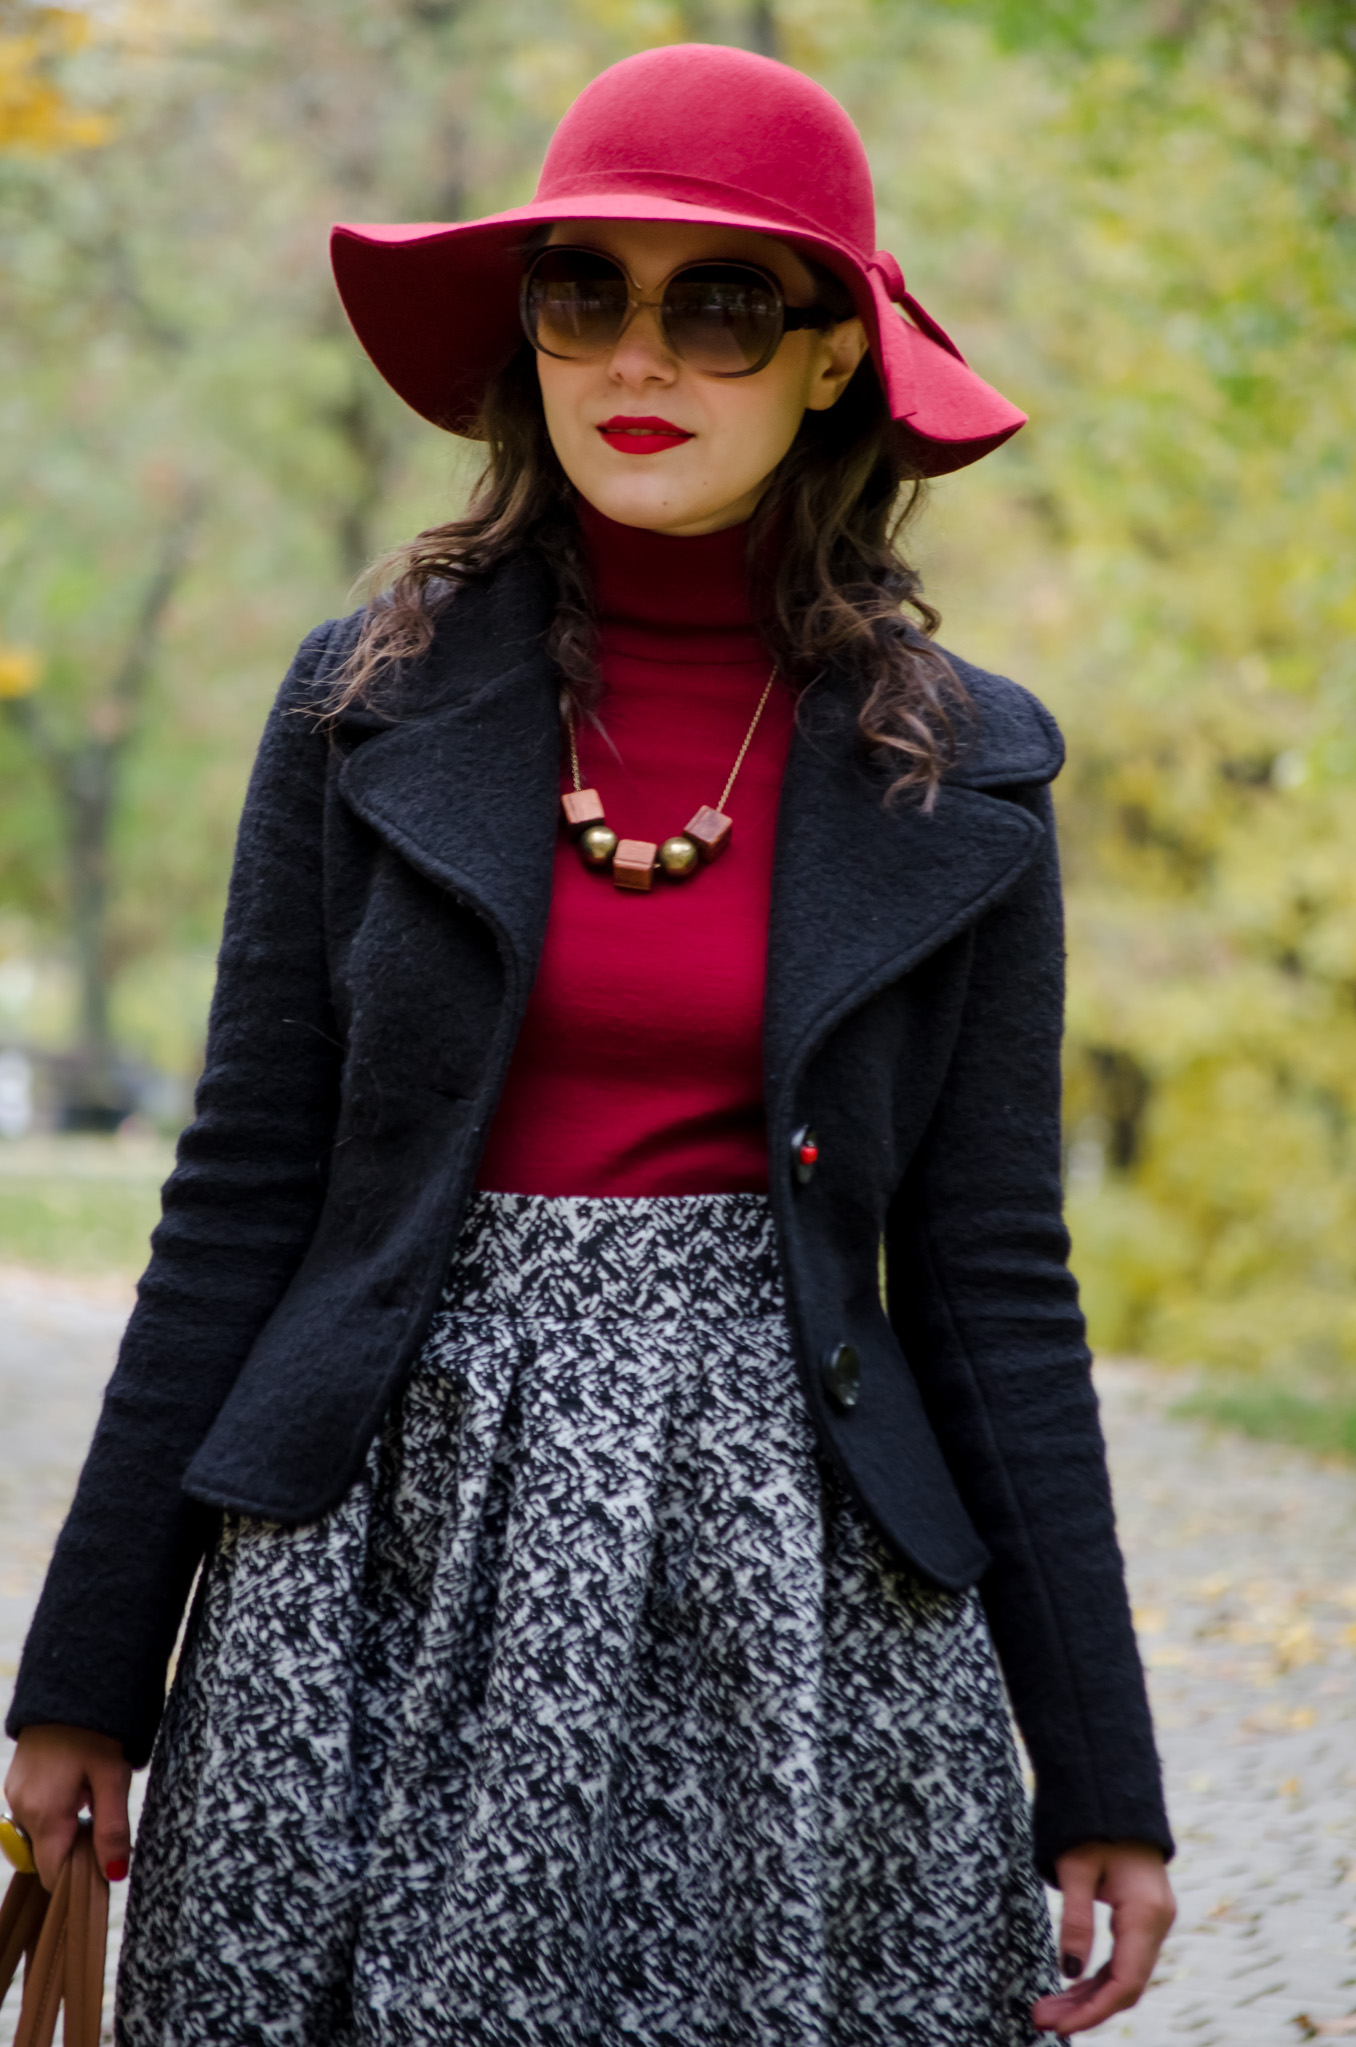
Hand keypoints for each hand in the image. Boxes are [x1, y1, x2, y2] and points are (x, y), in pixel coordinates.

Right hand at [4, 1723, 131, 1891]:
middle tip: (102, 1824)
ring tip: (89, 1797)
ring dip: (65, 1829)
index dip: (78, 1878)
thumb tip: (114, 1875)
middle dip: (74, 1852)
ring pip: (40, 1834)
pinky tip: (75, 1787)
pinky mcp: (16, 1782)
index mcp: (44, 1814)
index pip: (52, 1874)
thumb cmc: (96, 1730)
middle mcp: (21, 1810)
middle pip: (46, 1856)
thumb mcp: (113, 1778)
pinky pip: (34, 1813)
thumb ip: (112, 1829)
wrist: (71, 1684)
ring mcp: (14, 1795)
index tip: (103, 1869)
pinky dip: (54, 1812)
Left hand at [1031, 1839, 1175, 2035]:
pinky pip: (1123, 1958)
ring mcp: (1153, 1921)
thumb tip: (1068, 1971)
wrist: (1115, 1792)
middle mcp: (1158, 1922)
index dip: (1094, 2011)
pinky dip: (1096, 1976)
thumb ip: (1075, 1920)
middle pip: (1124, 1985)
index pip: (1125, 1982)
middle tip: (1041, 2020)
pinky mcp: (1143, 1917)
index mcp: (1145, 1913)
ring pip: (1123, 1975)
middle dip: (1084, 2008)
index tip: (1060, 2026)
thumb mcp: (1075, 1868)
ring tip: (1047, 2010)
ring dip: (1087, 1996)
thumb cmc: (1091, 1824)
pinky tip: (1070, 1989)